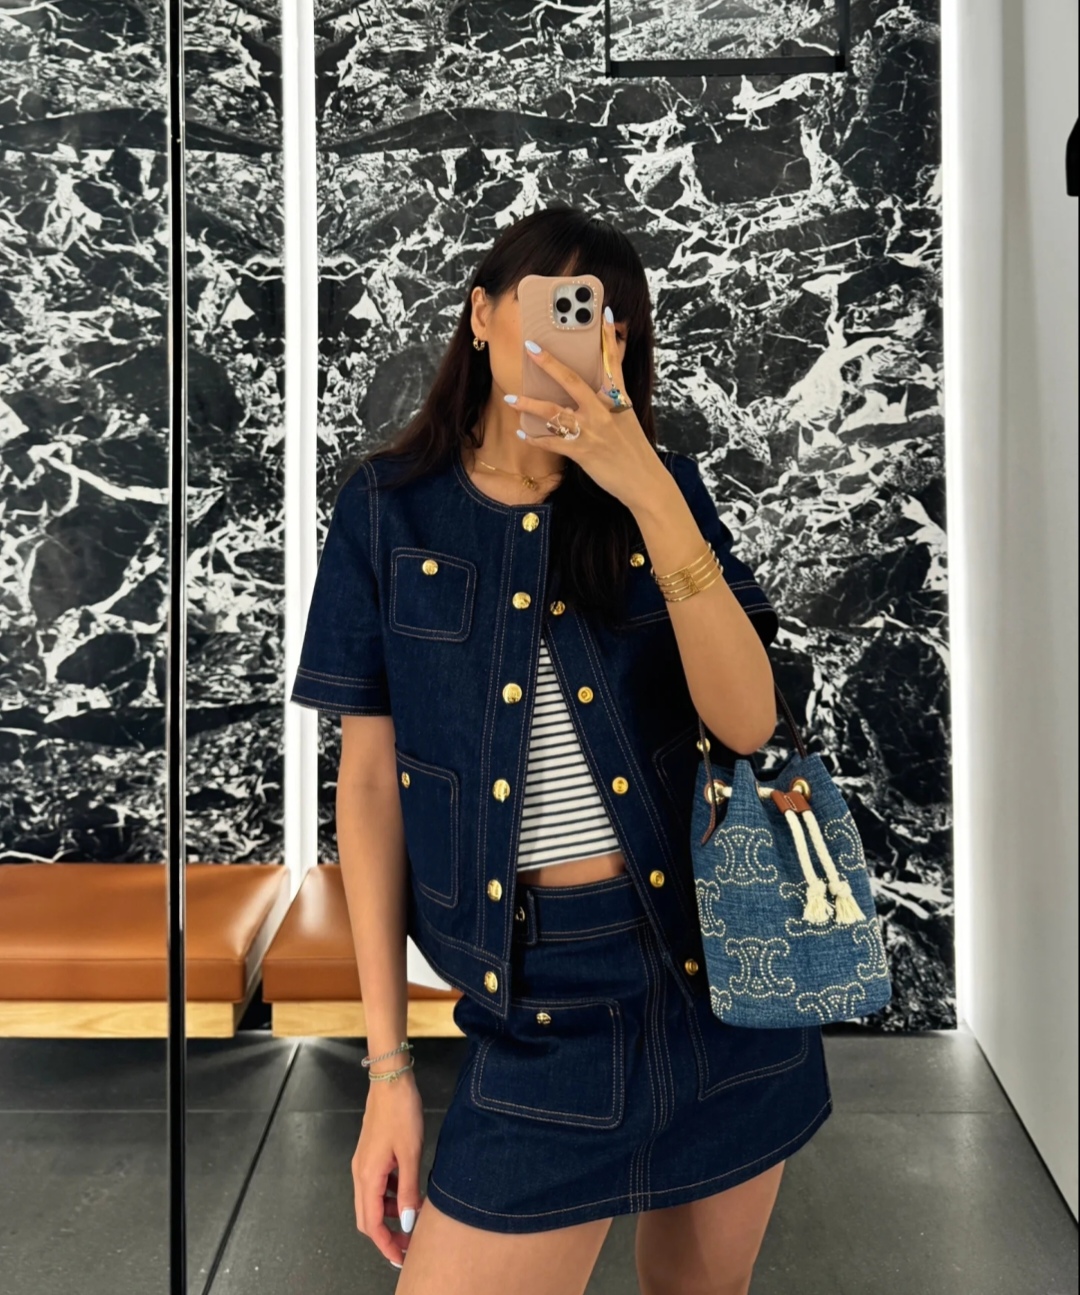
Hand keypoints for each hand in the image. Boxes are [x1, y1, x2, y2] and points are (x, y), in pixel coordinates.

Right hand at [352, 1077, 424, 1268]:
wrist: (390, 1080)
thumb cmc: (401, 1113)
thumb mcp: (410, 1153)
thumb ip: (407, 1190)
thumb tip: (408, 1222)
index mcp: (367, 1176)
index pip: (371, 1224)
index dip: (386, 1244)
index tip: (403, 1257)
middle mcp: (360, 1173)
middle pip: (367, 1217)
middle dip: (387, 1235)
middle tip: (409, 1245)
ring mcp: (363, 1164)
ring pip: (372, 1202)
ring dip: (389, 1215)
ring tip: (414, 1218)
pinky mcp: (370, 1155)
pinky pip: (377, 1185)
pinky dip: (389, 1196)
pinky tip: (407, 1192)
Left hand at [503, 307, 664, 512]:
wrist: (646, 482)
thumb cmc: (634, 452)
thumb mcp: (628, 420)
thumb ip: (612, 402)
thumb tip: (595, 390)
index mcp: (617, 400)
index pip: (612, 362)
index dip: (608, 338)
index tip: (602, 313)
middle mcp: (603, 411)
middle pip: (572, 381)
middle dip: (550, 363)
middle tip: (531, 347)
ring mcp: (592, 431)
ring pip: (554, 412)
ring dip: (529, 405)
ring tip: (510, 399)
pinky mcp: (583, 452)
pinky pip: (552, 443)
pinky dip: (535, 439)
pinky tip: (522, 433)